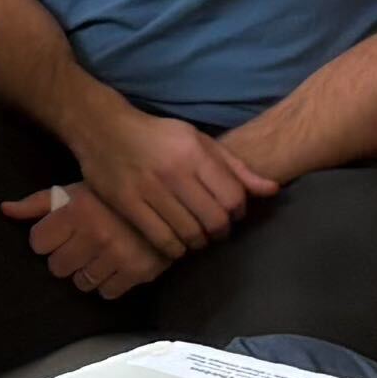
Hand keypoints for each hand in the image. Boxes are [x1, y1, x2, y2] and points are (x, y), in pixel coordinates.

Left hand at [5, 177, 175, 297]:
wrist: (166, 197)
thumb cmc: (111, 194)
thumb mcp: (75, 190)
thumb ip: (38, 203)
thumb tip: (4, 209)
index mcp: (77, 209)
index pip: (38, 242)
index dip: (45, 238)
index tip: (58, 232)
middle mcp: (96, 234)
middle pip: (57, 267)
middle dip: (64, 256)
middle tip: (78, 245)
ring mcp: (118, 255)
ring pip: (81, 282)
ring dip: (85, 271)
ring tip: (96, 255)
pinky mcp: (138, 271)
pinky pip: (107, 292)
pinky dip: (108, 282)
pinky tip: (113, 266)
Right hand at [59, 102, 262, 267]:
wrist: (103, 129)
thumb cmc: (158, 135)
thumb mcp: (199, 141)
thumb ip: (236, 168)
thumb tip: (273, 190)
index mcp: (195, 152)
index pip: (232, 197)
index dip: (238, 212)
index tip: (232, 213)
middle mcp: (173, 171)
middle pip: (214, 220)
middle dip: (221, 231)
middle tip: (216, 229)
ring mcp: (148, 190)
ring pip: (189, 234)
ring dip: (199, 242)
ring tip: (197, 236)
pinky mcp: (127, 205)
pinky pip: (162, 240)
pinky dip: (176, 249)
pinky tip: (176, 242)